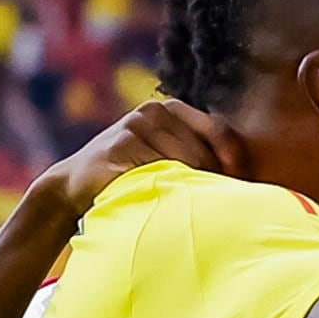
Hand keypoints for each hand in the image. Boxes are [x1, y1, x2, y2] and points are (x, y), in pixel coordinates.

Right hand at [50, 96, 235, 212]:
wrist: (74, 184)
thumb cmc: (129, 176)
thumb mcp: (163, 158)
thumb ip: (194, 155)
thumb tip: (244, 179)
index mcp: (170, 109)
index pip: (218, 129)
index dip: (234, 159)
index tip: (242, 184)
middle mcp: (154, 111)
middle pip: (202, 150)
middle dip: (211, 180)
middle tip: (212, 207)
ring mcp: (135, 125)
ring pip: (183, 163)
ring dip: (188, 189)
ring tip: (182, 207)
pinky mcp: (121, 144)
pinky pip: (158, 171)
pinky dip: (164, 189)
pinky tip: (157, 200)